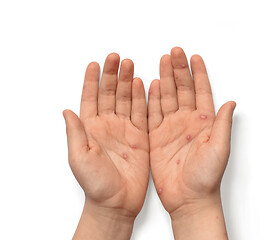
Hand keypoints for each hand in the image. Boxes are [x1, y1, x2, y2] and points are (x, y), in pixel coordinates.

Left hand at [63, 54, 148, 238]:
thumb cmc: (95, 183)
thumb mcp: (79, 158)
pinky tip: (141, 85)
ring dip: (127, 82)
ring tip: (129, 65)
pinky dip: (142, 98)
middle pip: (110, 94)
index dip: (91, 81)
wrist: (117, 201)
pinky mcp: (140, 136)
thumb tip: (66, 110)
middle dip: (112, 75)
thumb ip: (75, 132)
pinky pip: (142, 113)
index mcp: (90, 128)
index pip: (90, 98)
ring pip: (126, 100)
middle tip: (116, 58)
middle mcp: (107, 125)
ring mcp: (125, 129)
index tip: (94, 64)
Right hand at [148, 47, 235, 238]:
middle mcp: (187, 121)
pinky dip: (152, 99)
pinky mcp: (157, 137)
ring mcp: (171, 128)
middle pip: (182, 89)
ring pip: (167, 98)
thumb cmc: (205, 177)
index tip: (194, 57)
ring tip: (162, 62)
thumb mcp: (219, 149)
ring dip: (165, 79)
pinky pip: (153, 114)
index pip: (201, 91)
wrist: (187, 198)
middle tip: (174, 52)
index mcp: (204, 122)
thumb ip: (222, 124)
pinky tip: (152, 86)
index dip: (198, 73)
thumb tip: (231, 102)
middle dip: (178, 70)